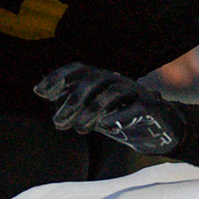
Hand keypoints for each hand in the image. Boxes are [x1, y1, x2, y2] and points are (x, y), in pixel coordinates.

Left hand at [36, 62, 184, 155]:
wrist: (159, 128)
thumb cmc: (121, 117)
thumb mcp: (92, 109)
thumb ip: (71, 100)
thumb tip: (42, 91)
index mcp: (101, 78)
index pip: (78, 69)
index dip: (58, 77)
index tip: (39, 92)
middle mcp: (117, 80)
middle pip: (93, 81)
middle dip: (73, 101)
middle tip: (59, 123)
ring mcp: (135, 91)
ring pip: (112, 92)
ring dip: (92, 110)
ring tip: (80, 129)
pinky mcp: (151, 106)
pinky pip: (135, 107)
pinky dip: (119, 115)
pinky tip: (106, 126)